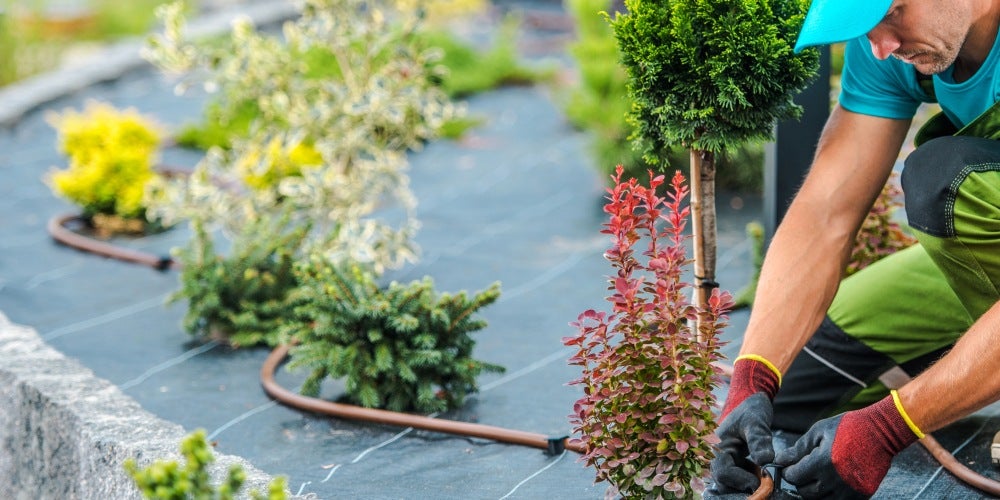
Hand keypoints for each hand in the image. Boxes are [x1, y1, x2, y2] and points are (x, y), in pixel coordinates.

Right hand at [708, 356, 781, 493]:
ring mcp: (723, 459)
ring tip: (761, 473)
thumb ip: (760, 441)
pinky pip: (735, 479)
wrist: (750, 401)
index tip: (761, 481)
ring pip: (728, 484)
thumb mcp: (756, 422)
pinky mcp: (730, 462)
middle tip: (763, 481)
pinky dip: (747, 479)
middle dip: (742, 486)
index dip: (741, 480)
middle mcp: (716, 455)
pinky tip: (758, 470)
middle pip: (722, 483)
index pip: (723, 472)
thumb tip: (766, 461)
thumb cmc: (751, 409)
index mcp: (717, 445)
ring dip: (744, 484)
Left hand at [774, 394, 919, 498]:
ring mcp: (849, 491)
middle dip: (800, 482)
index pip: (793, 477)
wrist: (881, 433)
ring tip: (818, 475)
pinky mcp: (861, 495)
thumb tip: (781, 459)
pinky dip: (830, 494)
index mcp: (822, 463)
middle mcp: (835, 481)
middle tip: (804, 470)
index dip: (788, 471)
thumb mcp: (819, 431)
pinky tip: (831, 481)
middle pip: (805, 492)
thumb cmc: (848, 427)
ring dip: (815, 490)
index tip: (790, 465)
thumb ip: (799, 448)